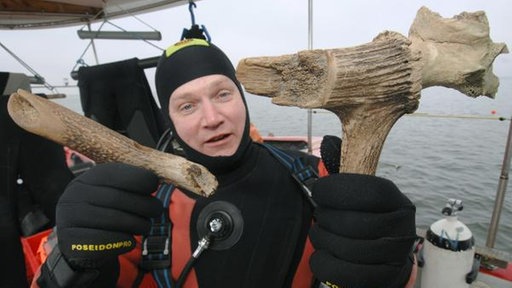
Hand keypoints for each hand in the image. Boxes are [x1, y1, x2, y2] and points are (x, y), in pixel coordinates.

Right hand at [56, 163, 162, 269]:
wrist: (80, 241)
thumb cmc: (104, 211)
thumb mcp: (112, 191)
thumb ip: (130, 184)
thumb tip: (156, 180)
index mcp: (87, 177)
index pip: (114, 173)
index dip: (139, 178)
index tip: (154, 185)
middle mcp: (74, 194)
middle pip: (117, 198)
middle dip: (144, 205)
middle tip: (156, 210)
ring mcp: (69, 217)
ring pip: (113, 220)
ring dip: (137, 224)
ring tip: (145, 227)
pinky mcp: (70, 240)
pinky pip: (104, 240)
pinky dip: (123, 240)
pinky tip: (130, 240)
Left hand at [309, 173, 415, 287]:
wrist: (387, 257)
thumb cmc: (367, 221)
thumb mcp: (365, 202)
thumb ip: (347, 193)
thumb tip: (317, 189)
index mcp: (397, 202)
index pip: (371, 193)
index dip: (338, 190)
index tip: (319, 192)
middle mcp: (402, 229)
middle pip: (353, 223)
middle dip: (325, 218)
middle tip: (320, 216)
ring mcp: (395, 257)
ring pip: (346, 249)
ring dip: (322, 239)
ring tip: (319, 233)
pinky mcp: (382, 278)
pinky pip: (342, 272)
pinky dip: (322, 262)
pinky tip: (320, 254)